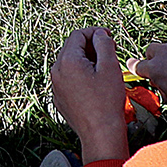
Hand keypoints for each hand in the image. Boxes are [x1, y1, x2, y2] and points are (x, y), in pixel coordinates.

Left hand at [49, 28, 131, 160]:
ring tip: (104, 68)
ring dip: (85, 60)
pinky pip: (68, 78)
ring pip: (70, 63)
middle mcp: (56, 71)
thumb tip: (99, 34)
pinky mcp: (59, 98)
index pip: (78, 35)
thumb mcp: (110, 67)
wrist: (100, 133)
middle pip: (72, 48)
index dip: (95, 33)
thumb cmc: (107, 101)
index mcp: (67, 61)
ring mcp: (56, 86)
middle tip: (110, 51)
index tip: (109, 37)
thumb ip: (104, 44)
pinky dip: (80, 75)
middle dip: (90, 46)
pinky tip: (95, 83)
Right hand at [135, 38, 166, 112]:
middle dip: (153, 59)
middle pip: (150, 51)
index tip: (132, 66)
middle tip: (161, 70)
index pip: (136, 65)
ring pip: (165, 48)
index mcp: (154, 69)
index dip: (134, 67)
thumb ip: (158, 87)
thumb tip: (158, 82)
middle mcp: (162, 53)